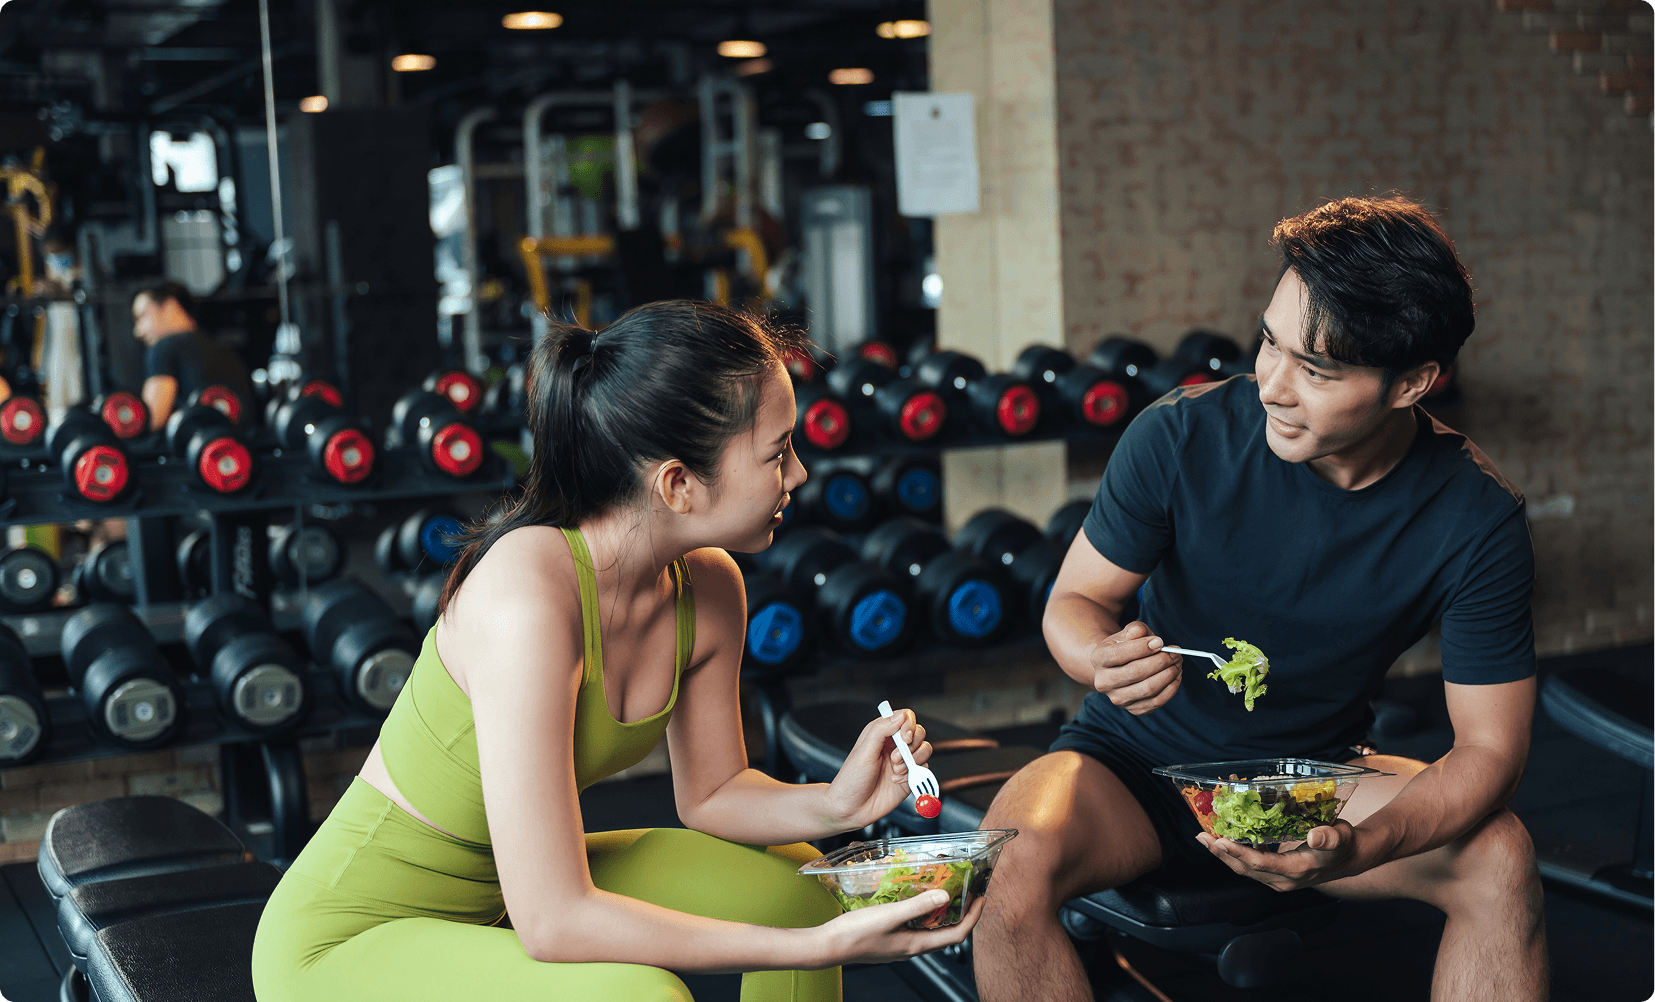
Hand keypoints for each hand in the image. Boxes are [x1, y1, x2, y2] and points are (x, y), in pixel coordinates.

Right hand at [815, 889, 984, 966]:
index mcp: (917, 944)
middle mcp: (912, 946)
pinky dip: (921, 910)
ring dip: (940, 909)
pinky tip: (914, 896)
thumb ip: (918, 906)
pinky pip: (914, 924)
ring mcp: (901, 943)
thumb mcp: (890, 915)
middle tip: (965, 889)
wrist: (828, 946)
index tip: (981, 897)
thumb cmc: (856, 934)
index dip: (973, 916)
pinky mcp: (890, 938)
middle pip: (946, 930)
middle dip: (960, 910)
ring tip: (944, 888)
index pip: (957, 934)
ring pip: (929, 926)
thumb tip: (946, 897)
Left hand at [823, 708, 930, 830]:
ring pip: (924, 751)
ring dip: (912, 762)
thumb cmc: (851, 779)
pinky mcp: (909, 777)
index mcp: (881, 733)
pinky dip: (912, 776)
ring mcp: (903, 761)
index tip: (905, 738)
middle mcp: (894, 745)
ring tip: (895, 771)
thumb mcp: (864, 751)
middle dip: (911, 747)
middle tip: (894, 759)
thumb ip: (882, 730)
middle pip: (919, 734)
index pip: (905, 718)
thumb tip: (901, 715)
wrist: (852, 808)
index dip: (909, 726)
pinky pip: (923, 771)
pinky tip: (895, 781)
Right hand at [1088, 621, 1181, 714]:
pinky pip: (1156, 702)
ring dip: (1169, 674)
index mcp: (1098, 658)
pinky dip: (1171, 688)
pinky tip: (1176, 675)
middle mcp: (1103, 682)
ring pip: (1148, 689)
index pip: (1118, 654)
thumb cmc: (1126, 646)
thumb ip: (1135, 630)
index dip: (1141, 648)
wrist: (1118, 667)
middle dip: (1161, 661)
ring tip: (1177, 662)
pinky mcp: (1133, 709)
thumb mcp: (1128, 633)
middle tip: (1175, 653)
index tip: (1160, 642)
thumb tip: (1145, 635)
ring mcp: (1117, 698)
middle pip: (1135, 673)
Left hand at [1196, 820, 1362, 890]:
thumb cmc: (1344, 844)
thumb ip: (1329, 837)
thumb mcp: (1341, 837)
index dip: (1237, 852)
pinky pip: (1249, 865)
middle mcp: (1283, 879)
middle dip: (1221, 853)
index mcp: (1296, 871)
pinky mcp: (1275, 874)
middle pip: (1244, 868)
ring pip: (1244, 868)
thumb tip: (1314, 835)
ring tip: (1205, 837)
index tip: (1219, 839)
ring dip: (1223, 853)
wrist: (1350, 858)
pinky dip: (1234, 852)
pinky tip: (1224, 839)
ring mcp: (1278, 879)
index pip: (1259, 863)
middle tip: (1201, 836)